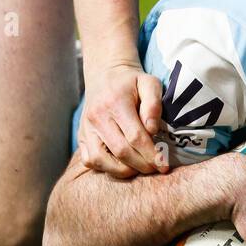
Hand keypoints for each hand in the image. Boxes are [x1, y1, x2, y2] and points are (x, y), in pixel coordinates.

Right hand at [77, 62, 164, 177]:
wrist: (104, 75)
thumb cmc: (131, 82)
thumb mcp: (149, 83)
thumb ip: (153, 105)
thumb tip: (152, 130)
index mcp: (115, 102)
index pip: (135, 136)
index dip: (151, 154)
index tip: (164, 164)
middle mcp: (96, 116)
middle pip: (120, 151)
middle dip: (142, 165)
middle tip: (157, 168)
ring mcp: (86, 128)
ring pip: (101, 160)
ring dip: (124, 171)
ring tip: (140, 167)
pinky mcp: (81, 137)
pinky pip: (89, 160)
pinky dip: (105, 168)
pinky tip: (121, 164)